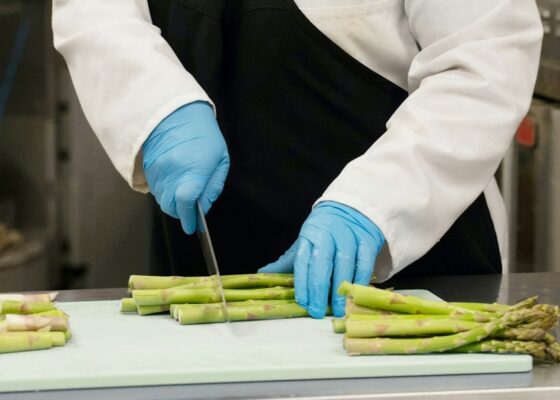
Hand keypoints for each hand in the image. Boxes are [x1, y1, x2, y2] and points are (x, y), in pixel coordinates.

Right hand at [143, 101, 229, 233]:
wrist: (175, 112)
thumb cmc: (202, 134)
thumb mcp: (220, 158)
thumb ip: (213, 186)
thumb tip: (204, 206)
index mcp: (194, 169)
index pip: (186, 202)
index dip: (189, 218)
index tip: (192, 226)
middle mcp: (172, 172)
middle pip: (171, 207)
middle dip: (182, 213)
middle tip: (191, 210)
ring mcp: (157, 171)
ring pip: (162, 200)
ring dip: (173, 203)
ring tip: (184, 194)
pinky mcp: (148, 168)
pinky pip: (156, 190)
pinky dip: (165, 193)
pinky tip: (174, 183)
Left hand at [259, 201, 383, 317]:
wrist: (350, 208)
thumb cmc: (325, 230)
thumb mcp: (305, 242)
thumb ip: (288, 261)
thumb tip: (262, 274)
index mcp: (309, 235)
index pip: (302, 261)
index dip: (302, 283)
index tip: (304, 303)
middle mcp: (328, 234)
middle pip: (321, 263)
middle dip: (319, 289)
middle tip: (318, 311)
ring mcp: (349, 236)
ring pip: (344, 263)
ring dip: (341, 289)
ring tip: (338, 309)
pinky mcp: (367, 239)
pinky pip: (364, 262)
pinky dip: (360, 279)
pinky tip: (355, 294)